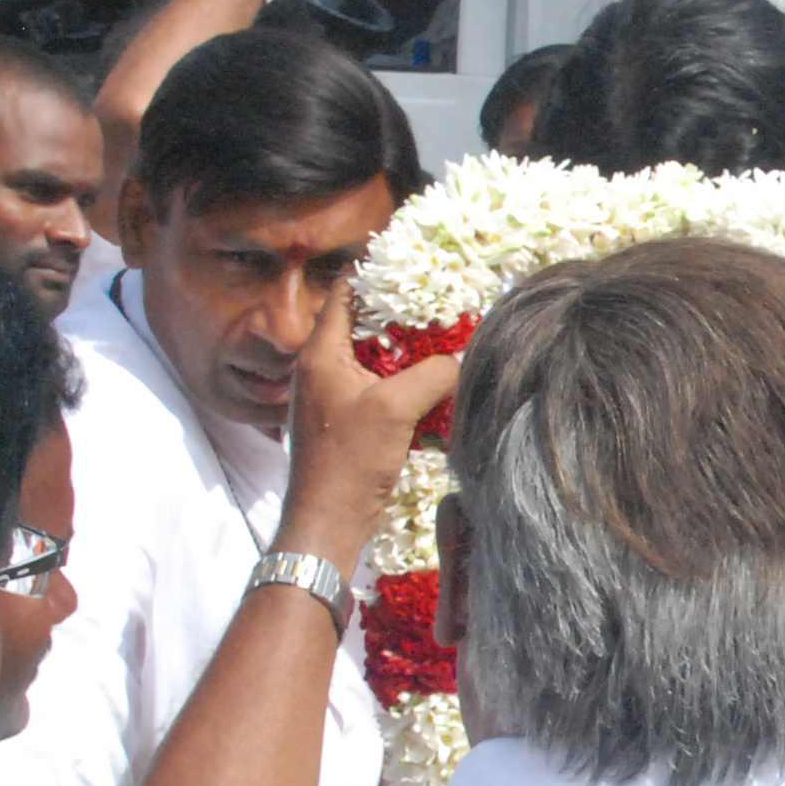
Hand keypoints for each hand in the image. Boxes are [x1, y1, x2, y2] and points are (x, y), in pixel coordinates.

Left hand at [281, 283, 461, 562]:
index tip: (414, 261)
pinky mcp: (348, 424)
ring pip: (375, 359)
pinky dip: (405, 383)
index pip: (346, 293)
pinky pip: (379, 389)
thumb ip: (433, 373)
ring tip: (447, 339)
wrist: (327, 524)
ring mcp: (334, 398)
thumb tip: (462, 357)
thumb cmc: (349, 462)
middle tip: (442, 303)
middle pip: (364, 324)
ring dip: (408, 351)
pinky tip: (436, 386)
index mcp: (321, 354)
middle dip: (403, 314)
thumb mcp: (396, 408)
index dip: (377, 272)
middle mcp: (322, 369)